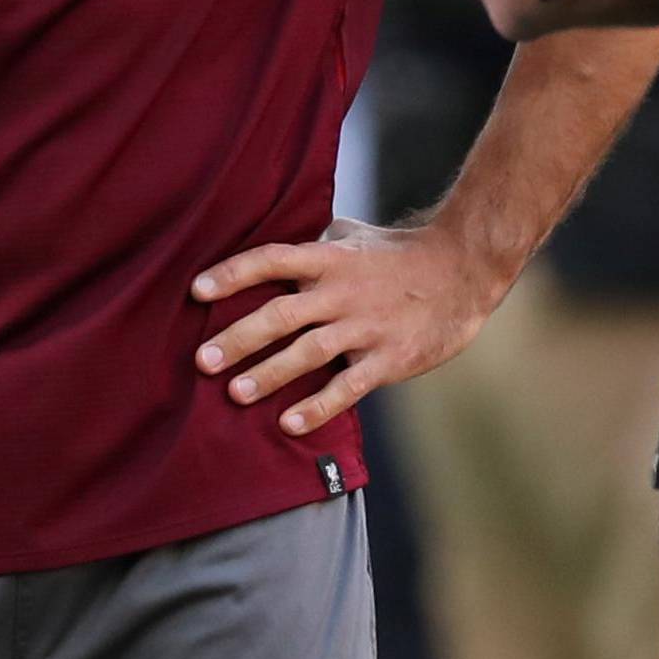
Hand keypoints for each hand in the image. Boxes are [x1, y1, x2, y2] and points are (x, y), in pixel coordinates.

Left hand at [190, 217, 498, 435]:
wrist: (462, 271)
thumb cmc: (400, 252)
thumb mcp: (353, 235)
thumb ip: (314, 244)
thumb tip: (278, 252)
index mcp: (328, 258)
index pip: (270, 260)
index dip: (232, 274)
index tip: (195, 290)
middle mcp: (340, 292)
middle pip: (279, 315)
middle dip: (237, 339)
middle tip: (202, 361)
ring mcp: (364, 327)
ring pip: (307, 353)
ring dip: (268, 375)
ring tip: (234, 393)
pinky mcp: (387, 359)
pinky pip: (346, 387)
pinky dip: (317, 406)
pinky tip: (288, 423)